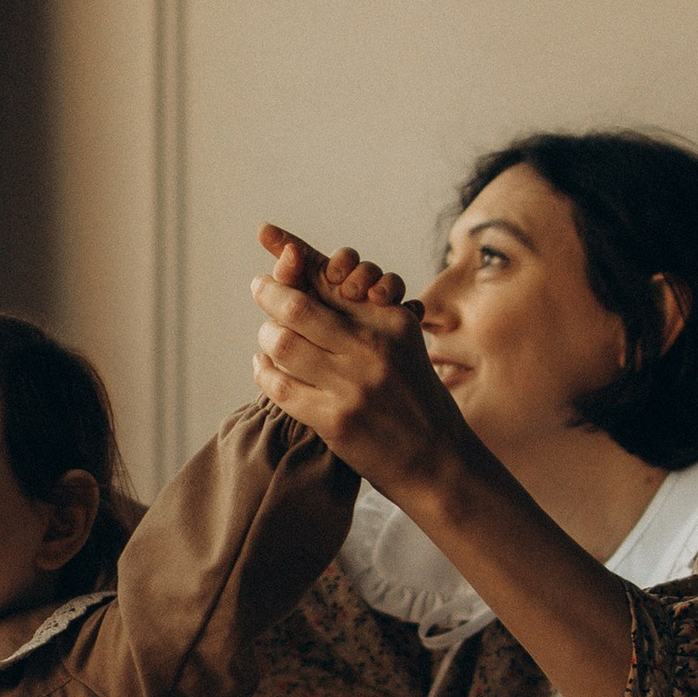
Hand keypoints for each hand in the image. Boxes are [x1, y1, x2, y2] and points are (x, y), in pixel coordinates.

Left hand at [248, 223, 466, 498]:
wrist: (438, 463)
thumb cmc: (417, 399)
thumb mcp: (404, 346)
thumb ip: (365, 315)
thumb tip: (313, 278)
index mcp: (392, 322)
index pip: (332, 276)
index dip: (293, 251)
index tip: (267, 233)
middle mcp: (372, 348)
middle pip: (298, 307)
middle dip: (269, 291)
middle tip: (259, 286)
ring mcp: (352, 385)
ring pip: (283, 344)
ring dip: (265, 335)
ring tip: (266, 334)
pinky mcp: (335, 420)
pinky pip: (280, 386)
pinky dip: (263, 371)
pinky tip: (263, 365)